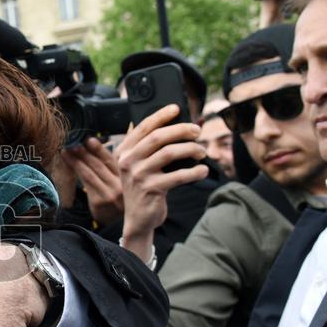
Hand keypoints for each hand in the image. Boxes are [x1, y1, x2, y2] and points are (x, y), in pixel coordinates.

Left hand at [61, 138, 123, 225]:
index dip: (99, 149)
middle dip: (84, 153)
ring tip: (66, 151)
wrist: (118, 224)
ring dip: (77, 161)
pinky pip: (86, 183)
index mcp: (128, 177)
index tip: (89, 139)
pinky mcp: (99, 202)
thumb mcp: (123, 182)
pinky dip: (77, 172)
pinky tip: (69, 164)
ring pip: (90, 173)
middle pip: (99, 165)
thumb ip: (114, 166)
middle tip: (73, 143)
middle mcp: (121, 185)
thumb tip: (97, 146)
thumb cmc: (119, 199)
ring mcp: (110, 194)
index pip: (111, 160)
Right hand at [115, 105, 207, 261]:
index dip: (161, 115)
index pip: (143, 127)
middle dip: (182, 130)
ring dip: (191, 149)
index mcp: (124, 151)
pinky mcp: (151, 189)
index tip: (176, 108)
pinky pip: (178, 175)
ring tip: (202, 152)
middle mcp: (128, 161)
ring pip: (170, 153)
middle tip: (197, 131)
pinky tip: (202, 170)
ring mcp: (138, 175)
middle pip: (159, 137)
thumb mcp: (139, 165)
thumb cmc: (144, 187)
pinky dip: (194, 171)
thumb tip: (172, 123)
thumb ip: (148, 146)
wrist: (139, 218)